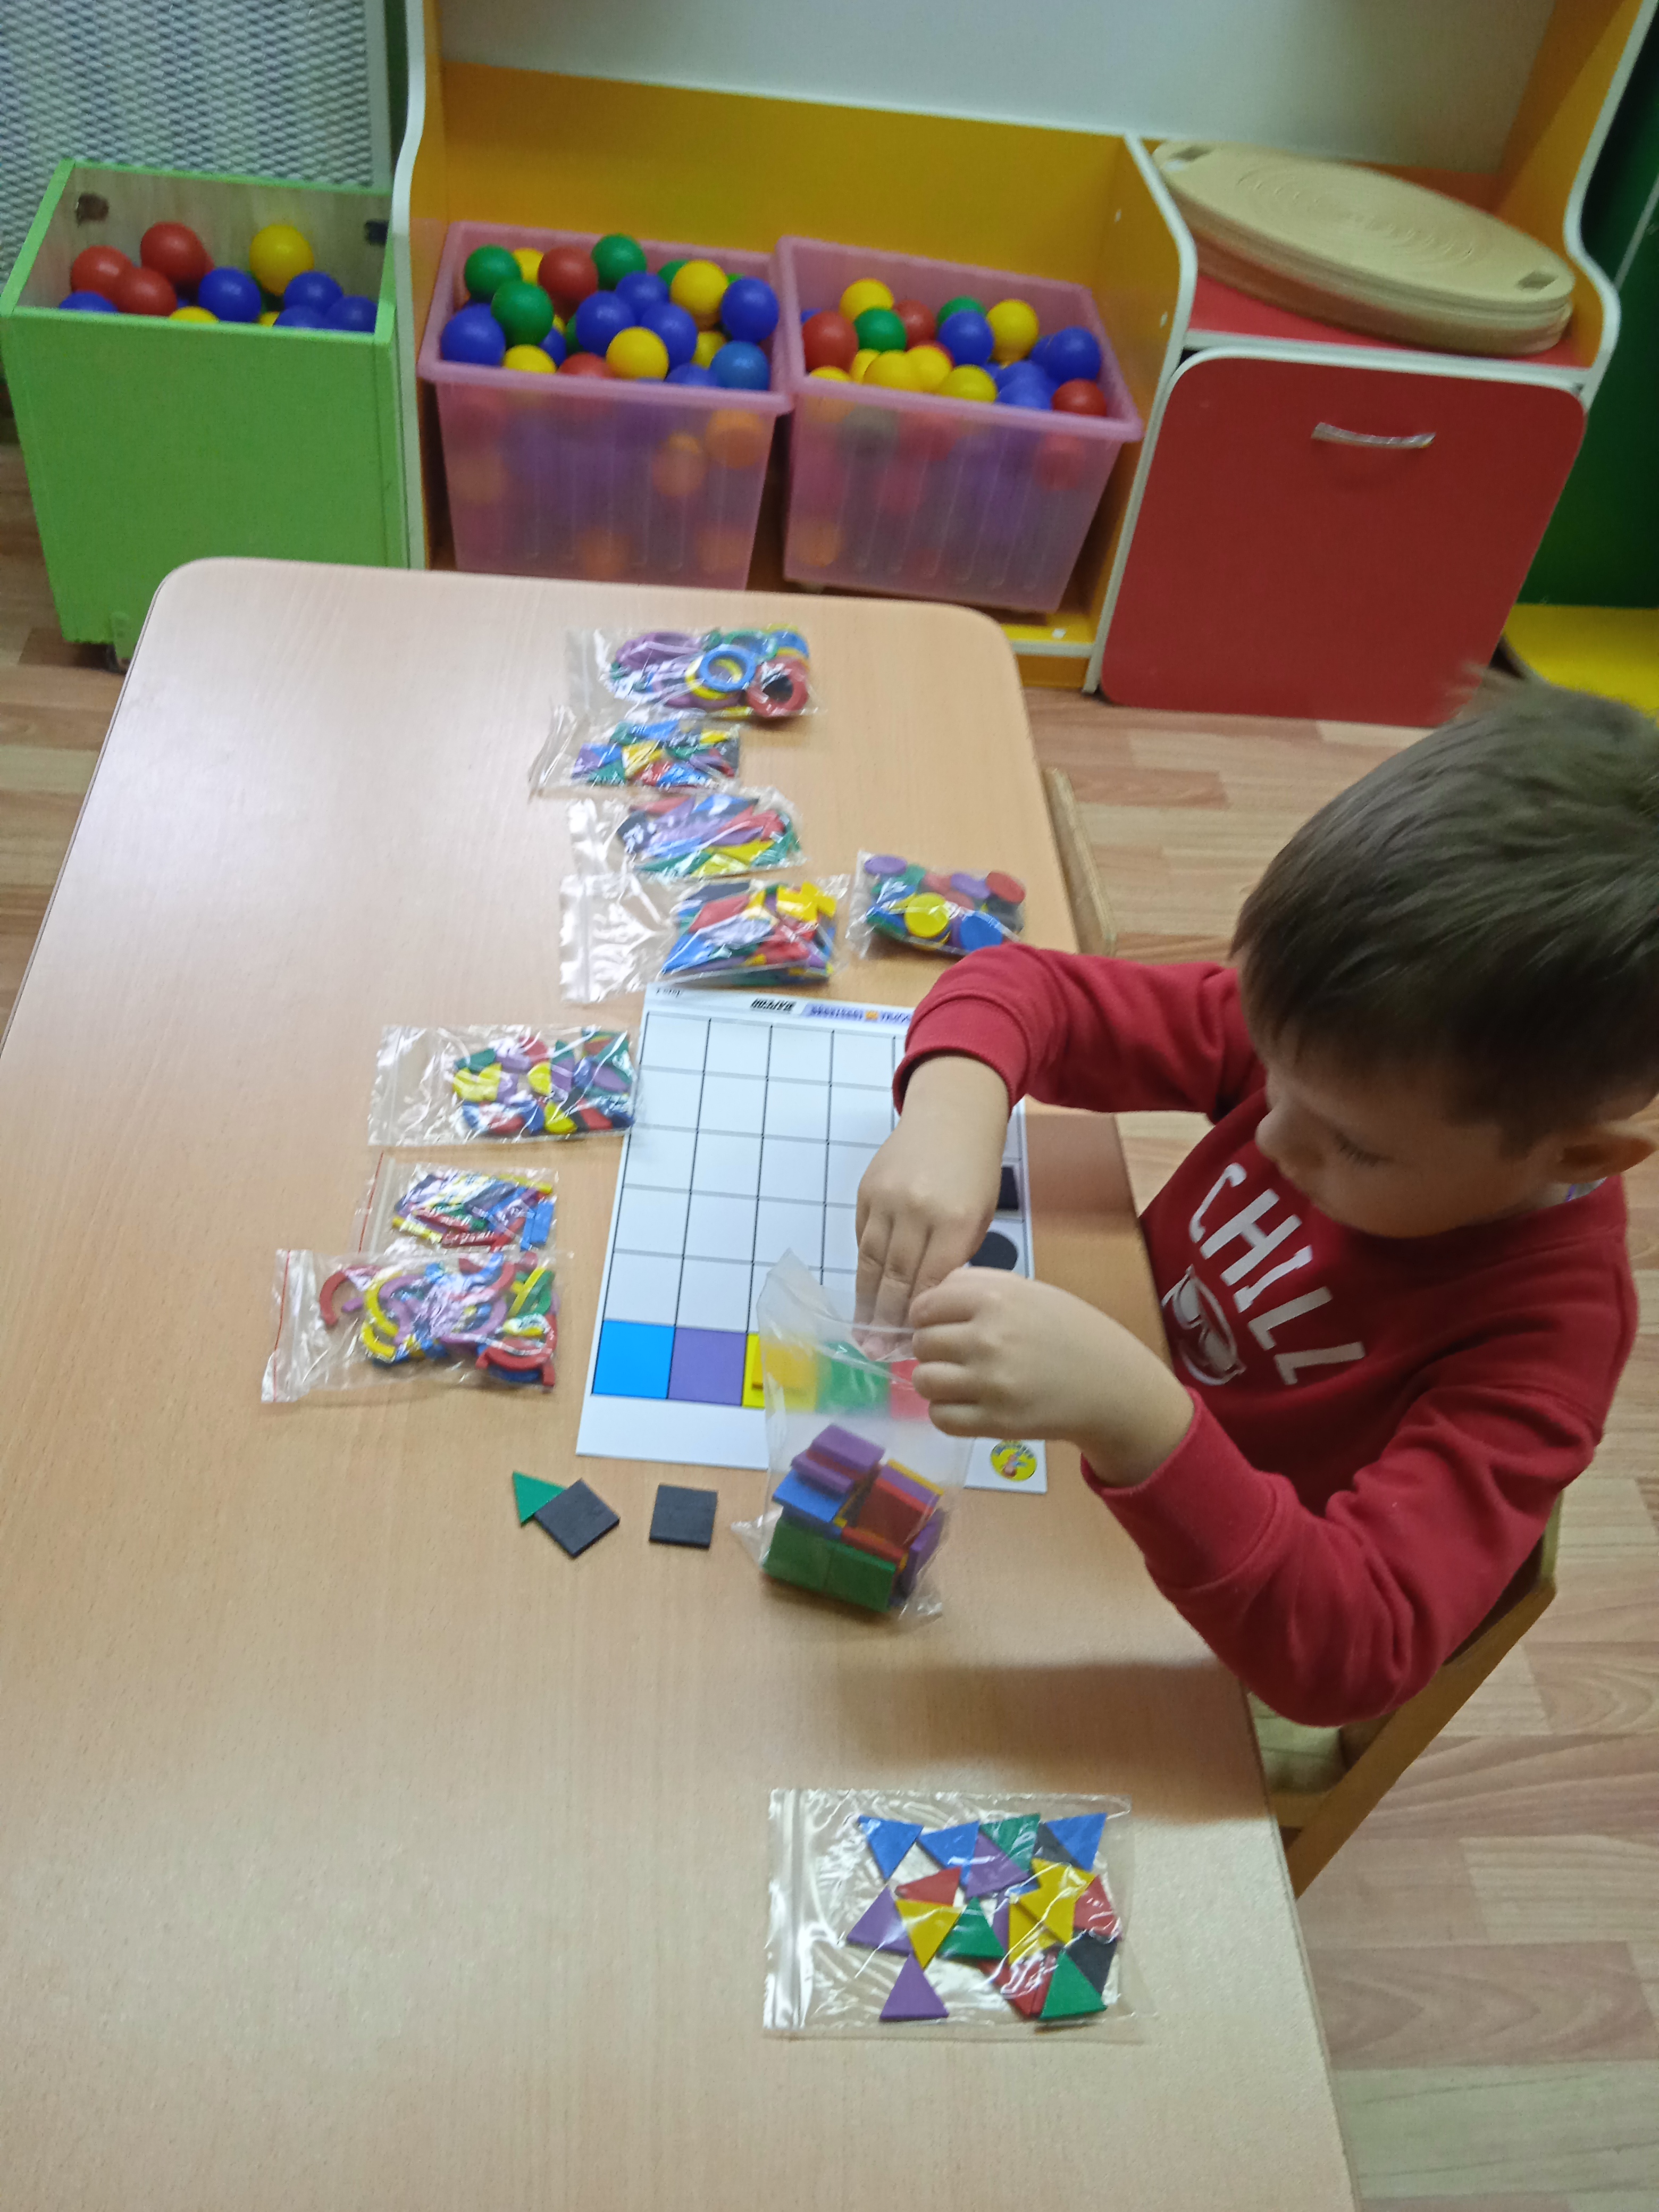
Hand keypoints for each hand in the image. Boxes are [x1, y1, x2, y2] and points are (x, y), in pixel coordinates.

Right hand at [856, 1056, 1009, 1324]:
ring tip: (864, 1332)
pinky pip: (862, 1238)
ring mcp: (886, 1199)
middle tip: (877, 1352)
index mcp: (953, 1221)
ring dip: (867, 1300)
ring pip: (870, 1262)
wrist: (951, 1116)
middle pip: (895, 1278)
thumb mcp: (979, 1216)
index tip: (908, 1346)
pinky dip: (863, 1266)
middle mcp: (915, 1211)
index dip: (916, 1319)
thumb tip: (929, 1302)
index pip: (930, 1284)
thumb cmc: (975, 1172)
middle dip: (886, 1320)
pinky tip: (864, 1291)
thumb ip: (954, 1256)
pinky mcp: (866, 1190)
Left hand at [910, 1269, 1194, 1485]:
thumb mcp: (1028, 1291)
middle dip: (933, 1349)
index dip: (927, 1316)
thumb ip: (977, 1286)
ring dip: (935, 1381)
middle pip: (921, 1343)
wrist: (1112, 1383)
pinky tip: (967, 1404)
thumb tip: (928, 1298)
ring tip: (959, 1381)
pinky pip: (940, 1418)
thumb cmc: (1070, 1331)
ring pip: (924, 1381)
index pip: (924, 1306)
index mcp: (995, 1298)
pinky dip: (947, 1412)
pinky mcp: (995, 1422)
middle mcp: (987, 1338)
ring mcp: (990, 1383)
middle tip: (956, 1354)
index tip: (941, 1325)